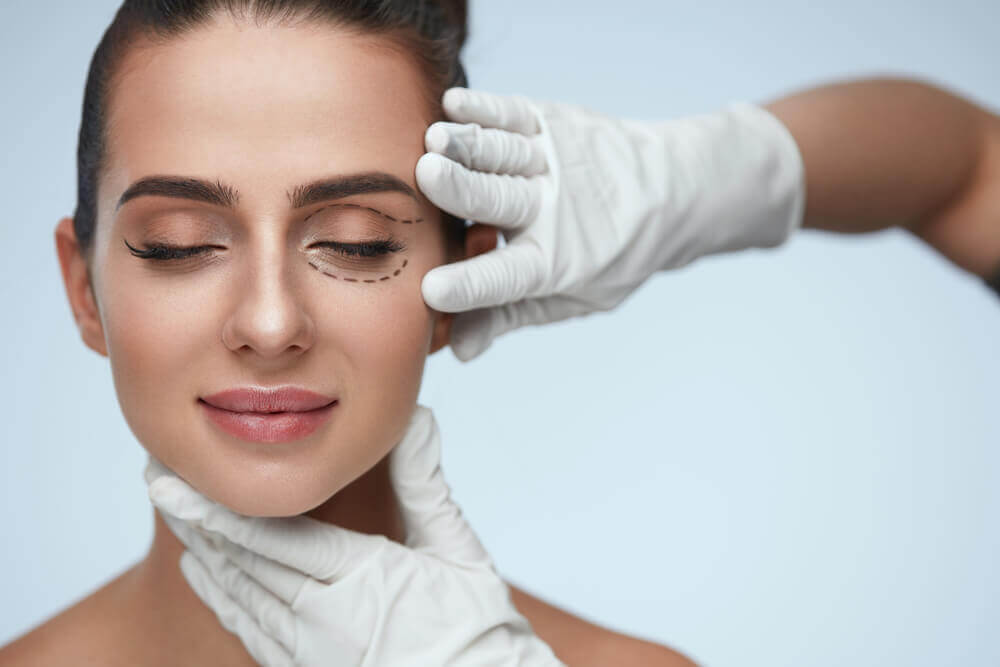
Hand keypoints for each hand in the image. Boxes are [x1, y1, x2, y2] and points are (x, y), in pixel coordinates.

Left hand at [145, 405, 562, 666]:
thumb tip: (415, 418)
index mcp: (362, 580)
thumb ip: (425, 484)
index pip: (274, 539)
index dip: (220, 510)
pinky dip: (221, 596)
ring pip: (240, 597)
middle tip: (158, 480)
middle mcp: (324, 620)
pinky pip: (250, 630)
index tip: (176, 483)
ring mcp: (310, 651)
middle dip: (197, 520)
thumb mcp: (457, 550)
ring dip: (202, 553)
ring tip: (173, 515)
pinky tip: (202, 571)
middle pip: (243, 564)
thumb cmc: (477, 626)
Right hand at [416, 88, 805, 360]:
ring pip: (505, 153)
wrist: (674, 193)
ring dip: (468, 144)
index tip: (431, 292)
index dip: (469, 287)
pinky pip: (515, 115)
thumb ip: (509, 316)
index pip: (506, 280)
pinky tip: (453, 105)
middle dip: (462, 190)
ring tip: (433, 140)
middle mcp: (553, 210)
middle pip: (500, 201)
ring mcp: (554, 162)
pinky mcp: (554, 125)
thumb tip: (459, 350)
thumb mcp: (571, 299)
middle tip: (427, 176)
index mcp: (555, 263)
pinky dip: (485, 108)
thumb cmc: (612, 255)